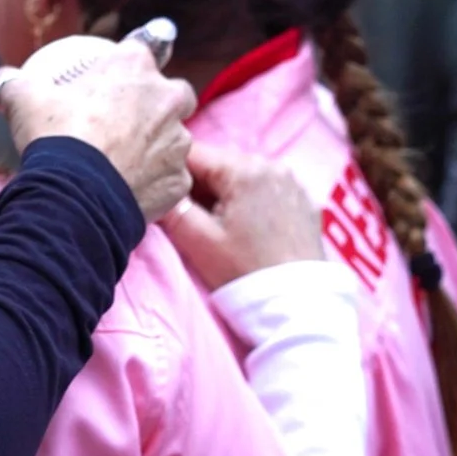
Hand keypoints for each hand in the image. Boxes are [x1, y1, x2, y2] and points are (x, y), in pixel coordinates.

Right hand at [0, 39, 197, 221]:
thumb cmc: (55, 138)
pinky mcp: (178, 180)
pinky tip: (128, 189)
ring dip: (155, 146)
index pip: (144, 47)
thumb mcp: (24, 101)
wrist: (73, 198)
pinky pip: (170, 178)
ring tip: (122, 162)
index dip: (128, 64)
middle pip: (173, 93)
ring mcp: (177, 141)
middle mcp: (167, 98)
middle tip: (123, 122)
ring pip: (174, 138)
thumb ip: (9, 84)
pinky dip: (154, 182)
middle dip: (155, 104)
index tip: (112, 80)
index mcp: (134, 67)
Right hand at [162, 143, 320, 288]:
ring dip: (222, 195)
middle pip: (218, 164)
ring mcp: (291, 182)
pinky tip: (245, 230)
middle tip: (188, 219)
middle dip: (198, 186)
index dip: (170, 173)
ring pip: (240, 177)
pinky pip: (264, 189)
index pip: (192, 153)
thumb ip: (170, 206)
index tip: (161, 195)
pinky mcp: (302, 200)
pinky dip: (248, 202)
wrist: (296, 302)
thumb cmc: (243, 270)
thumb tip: (154, 189)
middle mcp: (272, 165)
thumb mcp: (196, 240)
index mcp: (244, 169)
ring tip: (216, 228)